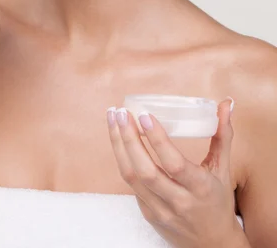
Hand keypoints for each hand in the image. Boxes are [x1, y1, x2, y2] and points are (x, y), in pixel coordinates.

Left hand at [107, 98, 244, 247]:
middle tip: (120, 112)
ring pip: (131, 177)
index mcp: (200, 188)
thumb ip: (223, 135)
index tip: (144, 115)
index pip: (174, 164)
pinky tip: (119, 139)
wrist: (213, 245)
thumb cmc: (218, 202)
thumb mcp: (224, 170)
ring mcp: (160, 210)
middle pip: (145, 170)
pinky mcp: (148, 214)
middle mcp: (178, 201)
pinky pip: (131, 185)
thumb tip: (226, 104)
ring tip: (113, 120)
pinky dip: (123, 159)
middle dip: (128, 138)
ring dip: (118, 145)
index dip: (157, 139)